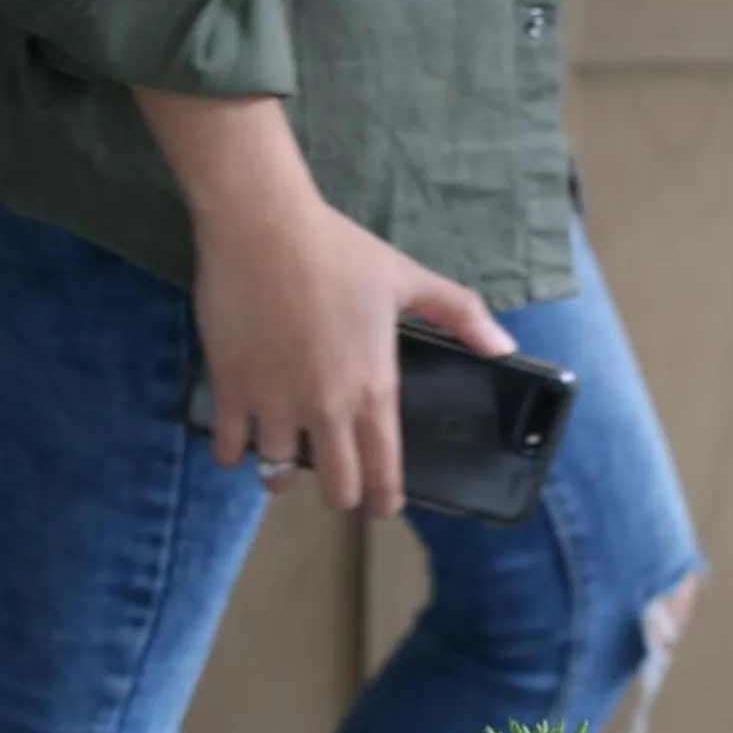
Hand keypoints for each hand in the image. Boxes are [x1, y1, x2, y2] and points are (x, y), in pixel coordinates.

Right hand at [136, 91, 514, 514]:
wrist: (263, 225)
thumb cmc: (339, 250)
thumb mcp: (408, 278)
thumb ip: (459, 314)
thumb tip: (505, 346)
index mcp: (373, 390)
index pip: (383, 473)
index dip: (383, 500)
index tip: (381, 507)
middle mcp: (326, 409)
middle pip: (336, 490)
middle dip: (339, 492)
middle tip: (334, 478)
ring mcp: (274, 404)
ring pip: (276, 475)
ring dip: (280, 473)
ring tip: (281, 455)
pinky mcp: (231, 390)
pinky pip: (228, 449)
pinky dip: (233, 453)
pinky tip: (239, 441)